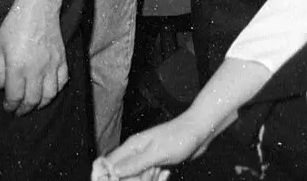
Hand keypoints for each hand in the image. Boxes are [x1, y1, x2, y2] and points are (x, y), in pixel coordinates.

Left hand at [0, 0, 67, 115]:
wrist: (38, 6)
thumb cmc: (15, 24)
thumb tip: (0, 86)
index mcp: (17, 67)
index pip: (14, 96)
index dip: (10, 106)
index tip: (7, 107)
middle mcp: (36, 69)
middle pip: (32, 100)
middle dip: (24, 109)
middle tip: (18, 110)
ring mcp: (51, 65)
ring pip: (49, 95)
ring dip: (41, 103)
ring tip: (34, 104)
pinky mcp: (62, 59)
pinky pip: (62, 81)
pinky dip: (56, 90)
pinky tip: (48, 89)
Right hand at [93, 114, 219, 180]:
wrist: (200, 131)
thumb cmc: (180, 137)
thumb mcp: (157, 153)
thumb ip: (135, 163)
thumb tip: (114, 171)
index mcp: (133, 146)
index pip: (109, 163)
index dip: (106, 175)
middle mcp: (137, 152)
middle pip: (123, 174)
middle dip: (135, 180)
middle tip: (151, 174)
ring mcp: (148, 158)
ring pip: (139, 178)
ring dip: (149, 180)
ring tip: (161, 170)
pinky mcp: (158, 162)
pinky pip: (151, 178)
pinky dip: (158, 178)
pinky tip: (166, 172)